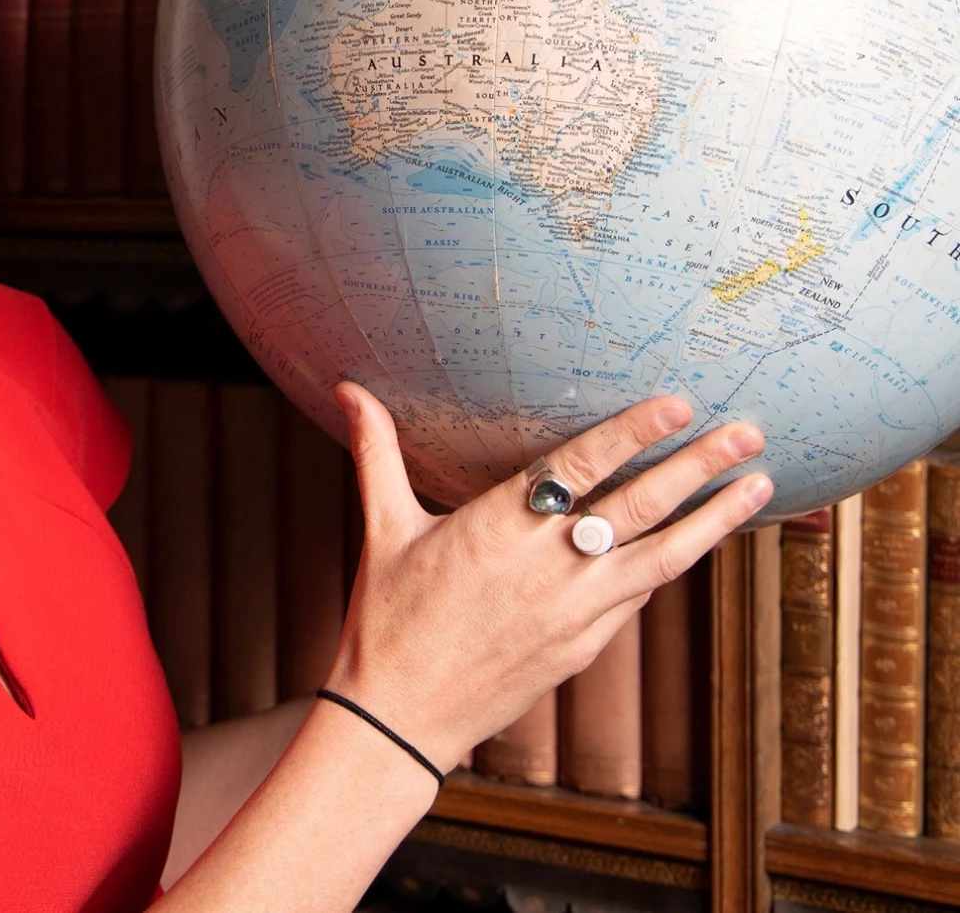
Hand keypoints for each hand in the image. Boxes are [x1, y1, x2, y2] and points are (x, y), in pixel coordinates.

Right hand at [324, 385, 770, 771]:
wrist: (401, 717)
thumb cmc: (386, 617)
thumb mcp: (382, 527)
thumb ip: (376, 452)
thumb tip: (348, 388)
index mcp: (496, 527)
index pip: (581, 466)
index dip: (633, 433)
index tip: (678, 404)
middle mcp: (546, 566)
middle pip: (639, 506)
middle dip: (699, 466)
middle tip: (749, 429)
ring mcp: (573, 612)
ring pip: (661, 556)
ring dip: (713, 517)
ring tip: (757, 481)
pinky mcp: (584, 647)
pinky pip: (639, 596)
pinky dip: (675, 563)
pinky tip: (702, 540)